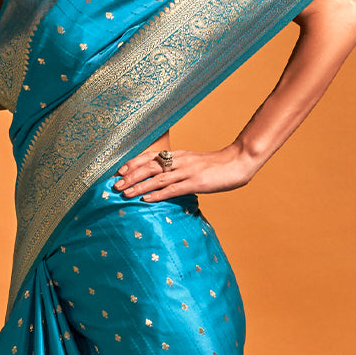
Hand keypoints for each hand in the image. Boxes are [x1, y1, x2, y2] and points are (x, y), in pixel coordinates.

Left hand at [112, 142, 258, 200]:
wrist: (240, 161)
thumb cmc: (219, 165)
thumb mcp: (196, 162)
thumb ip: (181, 168)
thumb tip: (167, 178)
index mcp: (179, 155)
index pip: (151, 157)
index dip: (134, 163)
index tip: (119, 171)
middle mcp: (180, 161)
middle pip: (150, 167)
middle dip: (131, 176)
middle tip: (115, 185)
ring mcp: (188, 171)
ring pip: (158, 179)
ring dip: (139, 186)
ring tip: (125, 193)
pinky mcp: (196, 183)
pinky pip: (173, 189)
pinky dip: (157, 194)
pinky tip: (145, 200)